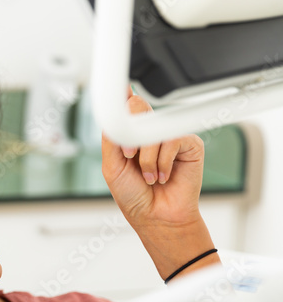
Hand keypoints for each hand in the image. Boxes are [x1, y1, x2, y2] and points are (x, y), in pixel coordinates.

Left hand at [101, 91, 214, 276]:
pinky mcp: (189, 144)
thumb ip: (113, 135)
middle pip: (138, 106)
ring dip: (146, 158)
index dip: (122, 93)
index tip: (120, 85)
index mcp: (130, 132)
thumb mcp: (112, 164)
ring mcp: (171, 135)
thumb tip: (116, 108)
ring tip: (148, 176)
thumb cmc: (133, 193)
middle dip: (129, 133)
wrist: (155, 216)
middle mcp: (151, 130)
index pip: (125, 105)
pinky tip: (163, 176)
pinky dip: (162, 161)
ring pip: (153, 128)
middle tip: (129, 156)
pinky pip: (172, 139)